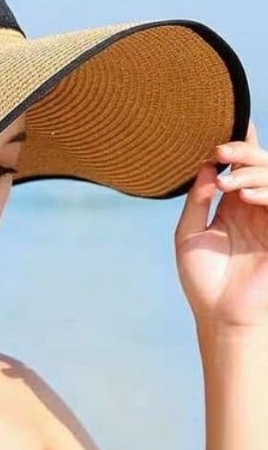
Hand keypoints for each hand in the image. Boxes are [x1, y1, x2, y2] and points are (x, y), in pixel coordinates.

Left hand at [175, 121, 267, 329]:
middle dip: (244, 151)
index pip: (240, 169)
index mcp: (232, 207)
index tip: (218, 133)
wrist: (220, 315)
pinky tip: (247, 196)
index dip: (236, 146)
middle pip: (261, 165)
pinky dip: (267, 193)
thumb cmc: (202, 279)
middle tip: (220, 150)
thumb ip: (198, 201)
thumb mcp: (189, 234)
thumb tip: (206, 166)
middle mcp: (254, 209)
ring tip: (227, 183)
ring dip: (252, 171)